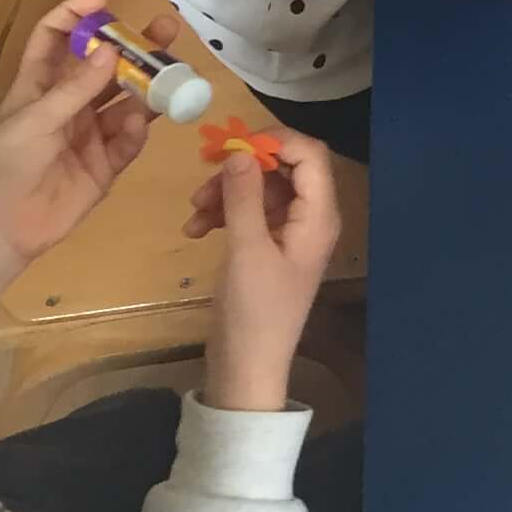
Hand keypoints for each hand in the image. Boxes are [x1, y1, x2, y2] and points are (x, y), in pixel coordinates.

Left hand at [0, 0, 170, 305]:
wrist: (1, 230)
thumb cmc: (4, 165)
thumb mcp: (33, 121)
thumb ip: (74, 89)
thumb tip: (110, 50)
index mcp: (41, 85)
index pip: (56, 38)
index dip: (75, 15)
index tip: (103, 0)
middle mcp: (70, 103)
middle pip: (106, 65)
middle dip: (134, 46)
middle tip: (166, 29)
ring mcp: (90, 133)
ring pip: (126, 100)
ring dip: (147, 86)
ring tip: (171, 75)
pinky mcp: (105, 164)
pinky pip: (129, 140)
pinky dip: (137, 130)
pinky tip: (138, 125)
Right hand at [188, 130, 342, 414]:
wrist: (246, 371)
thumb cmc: (254, 312)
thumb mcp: (246, 250)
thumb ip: (244, 197)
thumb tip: (239, 151)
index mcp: (319, 216)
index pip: (310, 155)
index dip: (275, 141)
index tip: (233, 145)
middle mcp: (310, 219)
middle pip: (283, 170)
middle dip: (243, 169)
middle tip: (204, 174)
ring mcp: (289, 234)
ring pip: (261, 191)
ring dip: (226, 193)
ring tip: (193, 211)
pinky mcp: (268, 248)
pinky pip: (250, 214)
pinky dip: (224, 215)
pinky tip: (195, 229)